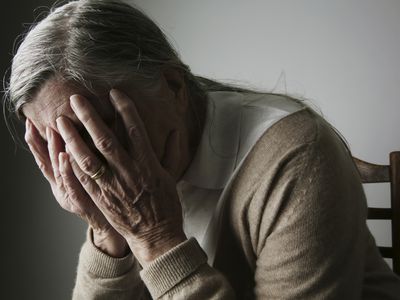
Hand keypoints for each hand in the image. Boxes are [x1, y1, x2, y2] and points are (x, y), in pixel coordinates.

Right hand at [24, 118, 128, 257]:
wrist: (115, 227)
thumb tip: (88, 132)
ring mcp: (72, 197)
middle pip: (47, 164)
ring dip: (54, 151)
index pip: (46, 158)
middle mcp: (63, 189)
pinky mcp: (85, 205)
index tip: (30, 122)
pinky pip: (74, 187)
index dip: (36, 142)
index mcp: (63, 180)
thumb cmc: (105, 198)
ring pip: (59, 173)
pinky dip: (67, 172)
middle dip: (39, 144)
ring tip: (52, 132)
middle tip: (33, 124)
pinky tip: (65, 156)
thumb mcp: (91, 176)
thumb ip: (87, 157)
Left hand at [56, 89, 185, 265]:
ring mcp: (113, 186)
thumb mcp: (171, 175)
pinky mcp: (101, 199)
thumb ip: (171, 151)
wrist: (156, 235)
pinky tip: (59, 150)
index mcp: (147, 164)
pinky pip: (82, 179)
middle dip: (89, 118)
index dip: (124, 109)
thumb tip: (176, 130)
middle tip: (75, 100)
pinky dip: (70, 165)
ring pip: (88, 159)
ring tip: (60, 122)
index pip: (134, 130)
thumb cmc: (165, 204)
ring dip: (72, 138)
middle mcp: (128, 172)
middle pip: (106, 140)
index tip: (113, 93)